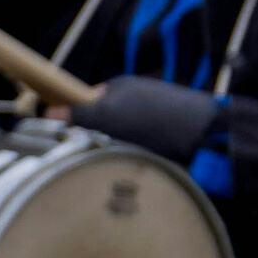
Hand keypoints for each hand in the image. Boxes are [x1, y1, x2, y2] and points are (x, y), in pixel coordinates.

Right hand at [75, 76, 219, 169]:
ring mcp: (155, 118)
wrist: (209, 137)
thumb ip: (78, 114)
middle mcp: (137, 99)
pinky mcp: (170, 138)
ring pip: (124, 138)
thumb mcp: (109, 117)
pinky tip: (140, 169)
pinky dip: (139, 159)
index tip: (71, 141)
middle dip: (97, 139)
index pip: (86, 102)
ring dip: (119, 152)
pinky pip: (144, 149)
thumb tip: (48, 112)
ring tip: (118, 166)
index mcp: (121, 87)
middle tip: (92, 158)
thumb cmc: (155, 120)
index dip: (76, 121)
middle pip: (104, 121)